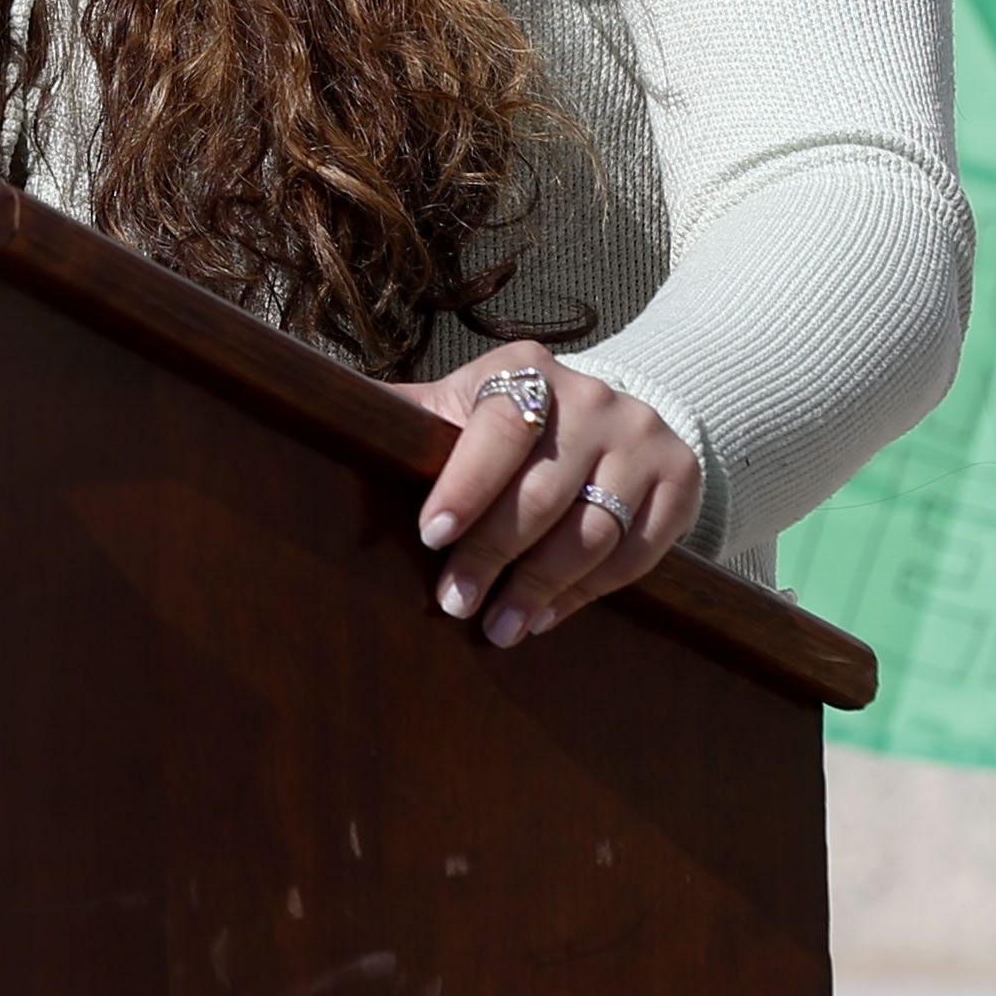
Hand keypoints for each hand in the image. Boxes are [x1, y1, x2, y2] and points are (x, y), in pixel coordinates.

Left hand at [394, 342, 702, 646]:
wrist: (608, 416)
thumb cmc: (503, 422)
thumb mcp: (458, 405)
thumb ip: (406, 417)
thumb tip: (314, 415)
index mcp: (525, 369)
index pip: (497, 430)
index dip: (466, 485)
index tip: (432, 535)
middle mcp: (593, 396)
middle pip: (541, 492)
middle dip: (494, 555)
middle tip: (456, 603)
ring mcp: (643, 437)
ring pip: (592, 529)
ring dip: (542, 586)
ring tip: (500, 626)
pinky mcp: (681, 480)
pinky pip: (637, 552)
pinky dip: (590, 592)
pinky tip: (547, 615)